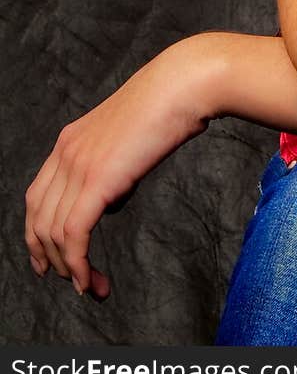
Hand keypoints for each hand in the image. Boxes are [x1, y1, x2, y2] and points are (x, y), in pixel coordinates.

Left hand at [24, 41, 214, 299]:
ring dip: (70, 269)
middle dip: (50, 259)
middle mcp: (66, 153)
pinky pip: (74, 235)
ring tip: (92, 287)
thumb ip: (112, 168)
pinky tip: (90, 281)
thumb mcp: (129, 139)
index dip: (37, 234)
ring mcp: (78, 165)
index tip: (49, 261)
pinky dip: (78, 265)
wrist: (182, 86)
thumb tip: (112, 199)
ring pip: (54, 233)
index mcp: (69, 141)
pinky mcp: (96, 180)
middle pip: (38, 219)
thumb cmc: (168, 106)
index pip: (37, 198)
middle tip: (73, 283)